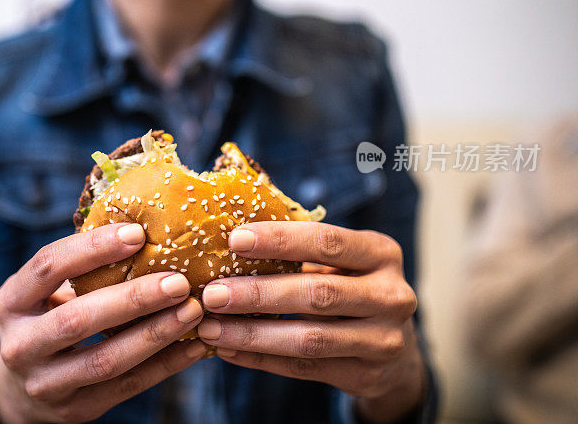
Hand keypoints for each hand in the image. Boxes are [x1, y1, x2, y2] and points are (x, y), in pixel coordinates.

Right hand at [0, 223, 204, 423]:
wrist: (22, 388)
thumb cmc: (47, 317)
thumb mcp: (45, 291)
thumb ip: (80, 265)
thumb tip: (144, 225)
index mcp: (10, 302)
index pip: (47, 267)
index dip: (92, 249)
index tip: (138, 233)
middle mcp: (20, 345)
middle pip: (77, 320)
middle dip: (132, 298)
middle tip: (178, 281)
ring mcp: (46, 383)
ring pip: (105, 360)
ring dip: (154, 334)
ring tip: (193, 311)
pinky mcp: (76, 409)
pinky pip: (127, 386)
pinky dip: (166, 365)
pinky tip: (195, 344)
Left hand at [197, 222, 425, 422]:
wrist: (396, 347)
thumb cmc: (351, 284)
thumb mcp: (341, 259)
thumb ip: (300, 245)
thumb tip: (232, 231)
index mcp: (382, 252)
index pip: (328, 241)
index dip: (280, 240)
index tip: (234, 240)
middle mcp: (391, 296)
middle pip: (317, 294)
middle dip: (258, 293)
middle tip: (212, 293)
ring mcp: (384, 340)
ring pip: (309, 339)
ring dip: (253, 333)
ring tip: (211, 328)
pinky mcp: (366, 375)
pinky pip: (305, 368)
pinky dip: (261, 359)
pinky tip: (228, 350)